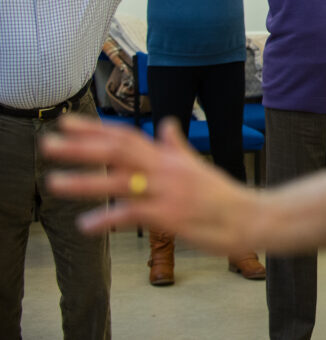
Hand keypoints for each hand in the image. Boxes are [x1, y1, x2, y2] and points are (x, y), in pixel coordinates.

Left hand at [43, 115, 258, 253]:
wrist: (252, 216)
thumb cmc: (223, 195)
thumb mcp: (198, 166)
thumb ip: (176, 147)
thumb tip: (166, 125)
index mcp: (169, 157)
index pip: (127, 136)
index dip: (95, 129)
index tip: (66, 123)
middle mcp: (165, 169)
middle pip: (118, 151)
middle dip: (81, 147)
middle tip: (48, 144)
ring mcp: (168, 191)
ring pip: (120, 181)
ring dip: (84, 181)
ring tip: (54, 183)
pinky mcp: (170, 215)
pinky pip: (133, 214)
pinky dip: (108, 219)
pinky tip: (86, 226)